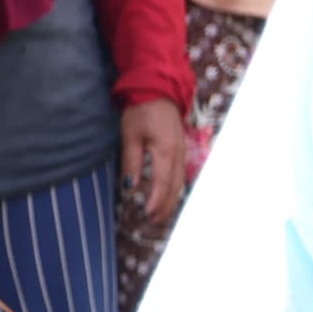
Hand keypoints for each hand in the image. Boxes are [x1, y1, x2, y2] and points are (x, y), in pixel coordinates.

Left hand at [116, 100, 191, 230]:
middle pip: (175, 186)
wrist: (159, 89)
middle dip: (166, 206)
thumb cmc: (141, 110)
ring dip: (172, 199)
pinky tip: (169, 193)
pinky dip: (175, 187)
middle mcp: (178, 154)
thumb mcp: (130, 136)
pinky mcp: (180, 147)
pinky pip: (180, 173)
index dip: (156, 202)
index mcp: (165, 151)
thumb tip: (131, 188)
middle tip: (154, 222)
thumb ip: (132, 162)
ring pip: (180, 181)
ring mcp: (181, 150)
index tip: (146, 215)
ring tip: (162, 214)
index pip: (163, 184)